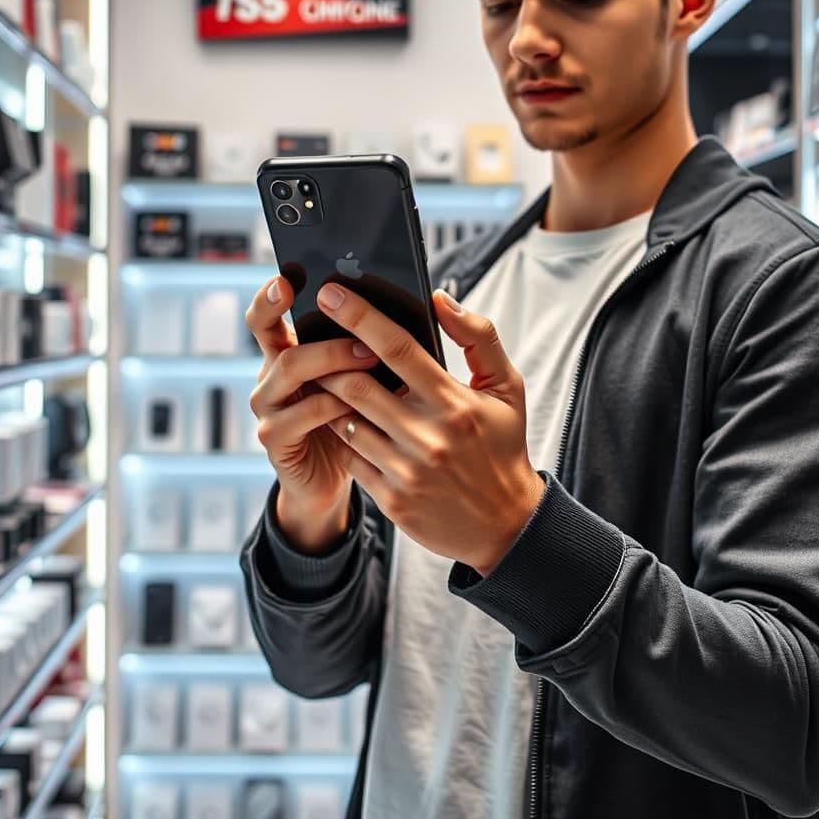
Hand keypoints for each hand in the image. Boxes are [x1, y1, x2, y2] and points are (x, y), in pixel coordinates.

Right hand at [245, 276, 381, 522]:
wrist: (337, 479)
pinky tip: (358, 405)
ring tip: (371, 357)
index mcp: (287, 351)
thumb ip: (365, 344)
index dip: (270, 295)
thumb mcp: (357, 378)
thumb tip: (405, 306)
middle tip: (358, 326)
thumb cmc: (356, 419)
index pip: (266, 314)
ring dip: (331, 358)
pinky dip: (331, 405)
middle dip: (317, 322)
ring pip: (289, 368)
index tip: (286, 278)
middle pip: (271, 333)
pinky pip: (300, 414)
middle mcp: (270, 373)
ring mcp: (268, 406)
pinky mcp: (276, 439)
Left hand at [312, 283, 544, 576]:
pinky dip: (341, 435)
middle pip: (357, 385)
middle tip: (312, 338)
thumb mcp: (506, 388)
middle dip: (328, 359)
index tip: (332, 293)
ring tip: (319, 377)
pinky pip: (350, 458)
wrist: (505, 525)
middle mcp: (429, 436)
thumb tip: (440, 298)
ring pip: (346, 422)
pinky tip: (338, 420)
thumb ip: (478, 337)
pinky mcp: (392, 499)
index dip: (360, 316)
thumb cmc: (502, 446)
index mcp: (454, 402)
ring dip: (329, 397)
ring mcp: (407, 471)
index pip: (398, 348)